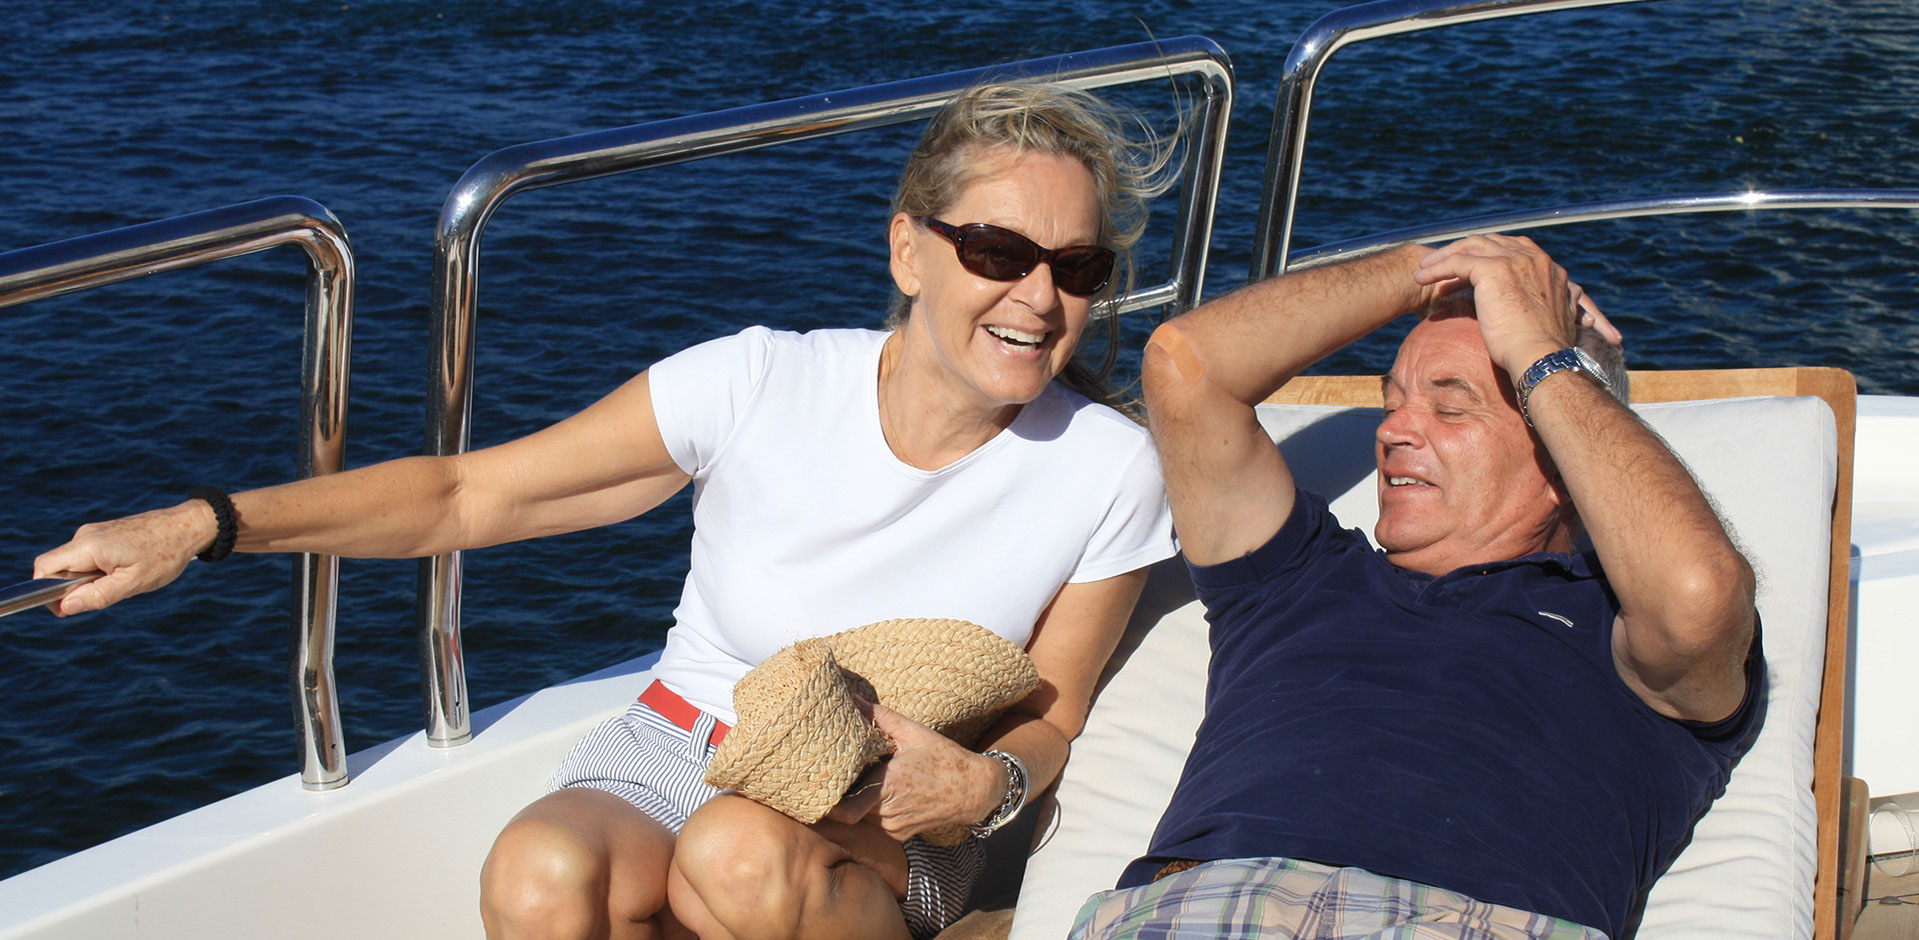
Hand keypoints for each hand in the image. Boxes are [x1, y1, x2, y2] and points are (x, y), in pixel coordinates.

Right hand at [31, 502, 214, 615]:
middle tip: (107, 592)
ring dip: (88, 579)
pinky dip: (98, 570)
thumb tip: (65, 606)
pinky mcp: (102, 533)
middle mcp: (85, 535)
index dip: (45, 592)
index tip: (67, 608)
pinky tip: (125, 569)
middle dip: (71, 587)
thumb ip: (98, 595)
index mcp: (88, 546)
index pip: (44, 568)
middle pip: (57, 567)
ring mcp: (93, 532)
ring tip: (123, 578)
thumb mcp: (133, 583)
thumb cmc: (165, 555)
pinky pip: (87, 557)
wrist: (187, 527)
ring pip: (74, 564)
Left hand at [826, 700, 1003, 840]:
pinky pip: (878, 823)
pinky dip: (878, 810)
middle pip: (850, 809)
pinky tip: (889, 793)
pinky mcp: (900, 834)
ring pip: (863, 816)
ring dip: (863, 801)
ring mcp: (893, 826)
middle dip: (846, 794)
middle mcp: (886, 812)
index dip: (829, 800)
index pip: (843, 809)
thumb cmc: (944, 759)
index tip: (823, 784)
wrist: (974, 790)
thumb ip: (880, 717)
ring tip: (870, 781)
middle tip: (842, 777)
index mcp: (885, 786)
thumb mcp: (914, 732)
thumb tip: (853, 699)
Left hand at [1413, 234, 1609, 379]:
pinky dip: (1436, 268)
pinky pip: (1456, 262)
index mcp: (1549, 269)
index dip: (1487, 253)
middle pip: (1490, 242)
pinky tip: (1420, 279)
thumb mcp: (1551, 320)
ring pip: (1471, 247)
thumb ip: (1546, 304)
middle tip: (1441, 262)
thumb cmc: (1541, 351)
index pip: (1513, 248)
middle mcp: (1534, 259)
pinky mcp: (1493, 270)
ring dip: (1444, 255)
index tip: (1469, 265)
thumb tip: (1541, 309)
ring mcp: (1514, 261)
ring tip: (1424, 269)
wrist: (1540, 357)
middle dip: (1463, 249)